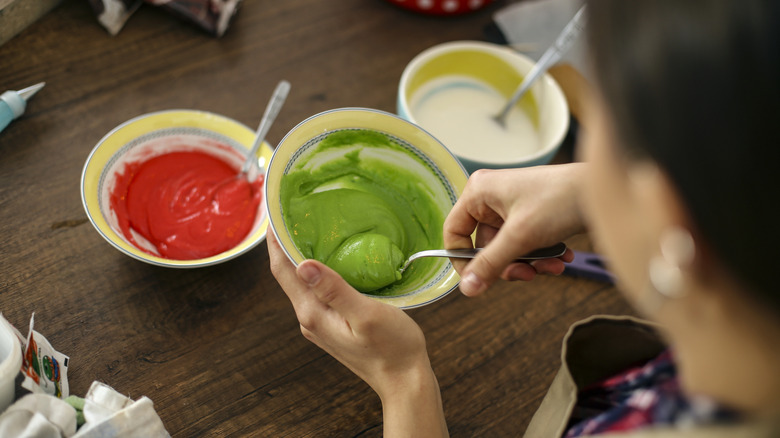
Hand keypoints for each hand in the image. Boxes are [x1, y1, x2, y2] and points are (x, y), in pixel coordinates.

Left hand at [268, 232, 447, 436]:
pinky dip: (317, 271)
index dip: (274, 241)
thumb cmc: (392, 349)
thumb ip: (334, 290)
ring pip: (302, 284)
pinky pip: (317, 292)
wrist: (404, 381)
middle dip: (285, 244)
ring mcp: (320, 324)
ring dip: (301, 257)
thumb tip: (304, 266)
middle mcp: (310, 319)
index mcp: (313, 313)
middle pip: (288, 276)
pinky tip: (330, 260)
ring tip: (308, 229)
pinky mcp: (332, 325)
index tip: (274, 213)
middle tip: (291, 213)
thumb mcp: (365, 314)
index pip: (282, 271)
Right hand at [444, 164, 586, 295]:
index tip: (479, 280)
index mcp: (479, 192)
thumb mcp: (521, 237)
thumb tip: (466, 289)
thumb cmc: (560, 200)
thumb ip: (490, 264)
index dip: (463, 260)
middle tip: (528, 274)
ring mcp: (512, 205)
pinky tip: (562, 257)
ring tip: (553, 265)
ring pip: (507, 248)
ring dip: (529, 262)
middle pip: (484, 245)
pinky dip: (541, 254)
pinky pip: (524, 243)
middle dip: (508, 264)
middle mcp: (491, 197)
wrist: (603, 190)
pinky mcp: (530, 214)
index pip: (454, 232)